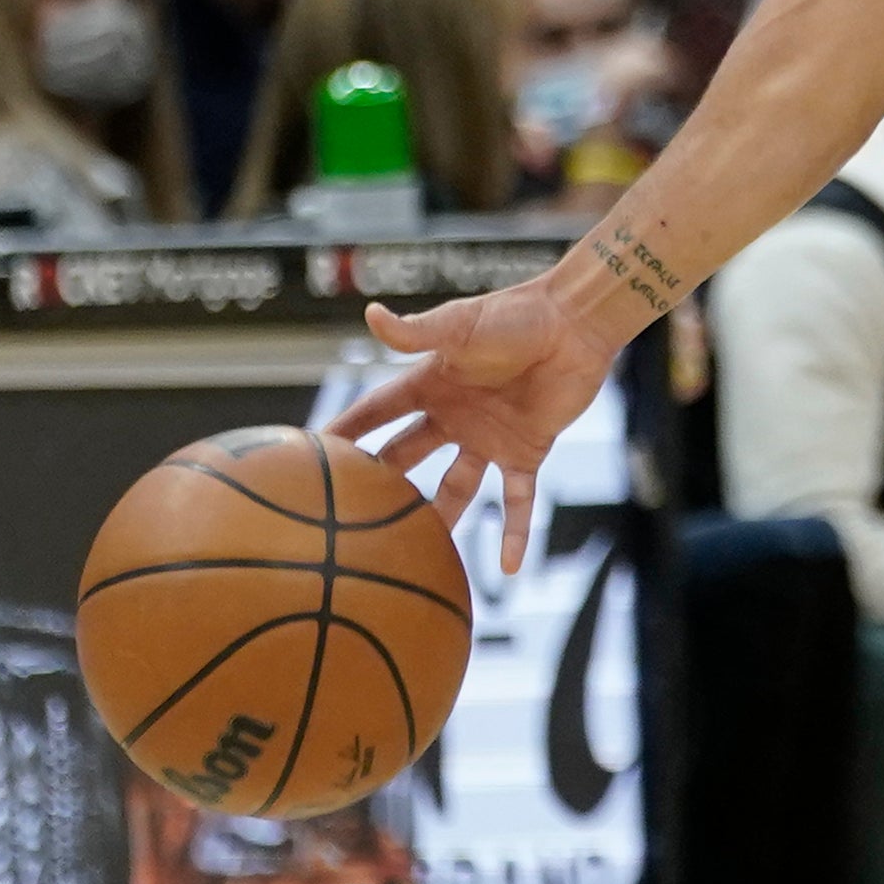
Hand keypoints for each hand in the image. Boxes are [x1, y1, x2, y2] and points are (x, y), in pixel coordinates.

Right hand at [335, 278, 612, 573]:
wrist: (575, 324)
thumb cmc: (518, 315)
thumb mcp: (461, 325)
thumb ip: (417, 331)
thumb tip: (371, 314)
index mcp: (432, 383)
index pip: (377, 412)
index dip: (345, 431)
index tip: (308, 454)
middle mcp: (455, 415)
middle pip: (407, 455)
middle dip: (380, 482)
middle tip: (347, 516)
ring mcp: (489, 438)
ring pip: (456, 488)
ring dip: (438, 518)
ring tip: (412, 556)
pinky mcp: (527, 452)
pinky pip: (517, 501)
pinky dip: (515, 533)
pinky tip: (508, 569)